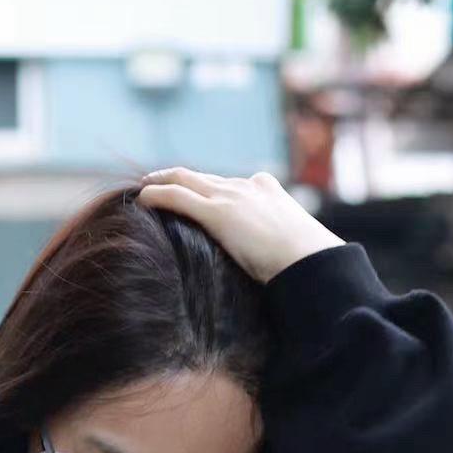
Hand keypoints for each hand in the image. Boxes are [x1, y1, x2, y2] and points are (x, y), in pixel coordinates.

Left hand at [135, 167, 344, 284]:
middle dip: (180, 178)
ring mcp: (232, 197)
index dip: (209, 187)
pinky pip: (177, 196)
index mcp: (269, 191)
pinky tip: (141, 199)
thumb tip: (280, 276)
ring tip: (144, 189)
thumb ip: (281, 251)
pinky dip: (157, 194)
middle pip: (205, 177)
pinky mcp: (218, 213)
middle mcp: (248, 186)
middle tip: (157, 182)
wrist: (312, 261)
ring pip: (186, 179)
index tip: (197, 192)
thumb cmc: (309, 266)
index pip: (231, 184)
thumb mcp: (295, 252)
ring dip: (162, 181)